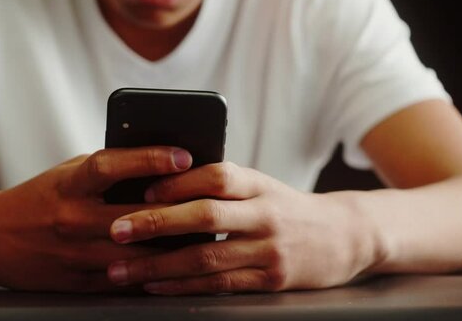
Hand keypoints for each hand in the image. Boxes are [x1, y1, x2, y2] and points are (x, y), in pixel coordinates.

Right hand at [0, 147, 192, 290]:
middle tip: (212, 206)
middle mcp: (70, 218)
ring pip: (134, 255)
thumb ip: (106, 171)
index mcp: (69, 184)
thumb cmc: (38, 197)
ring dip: (171, 249)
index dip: (149, 158)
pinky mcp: (74, 283)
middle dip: (177, 213)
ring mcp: (72, 254)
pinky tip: (175, 269)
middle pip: (134, 216)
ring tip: (204, 240)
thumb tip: (157, 167)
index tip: (184, 156)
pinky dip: (151, 276)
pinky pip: (122, 282)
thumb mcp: (67, 173)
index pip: (111, 165)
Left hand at [107, 162, 380, 294]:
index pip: (216, 176)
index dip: (177, 182)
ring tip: (121, 269)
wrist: (345, 236)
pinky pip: (219, 285)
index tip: (140, 191)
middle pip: (206, 215)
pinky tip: (155, 285)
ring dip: (158, 264)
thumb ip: (221, 185)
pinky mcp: (271, 281)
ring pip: (207, 257)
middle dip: (156, 223)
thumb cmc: (286, 207)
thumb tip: (159, 186)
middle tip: (116, 230)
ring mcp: (269, 250)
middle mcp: (265, 214)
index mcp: (259, 184)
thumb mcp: (260, 186)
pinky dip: (183, 286)